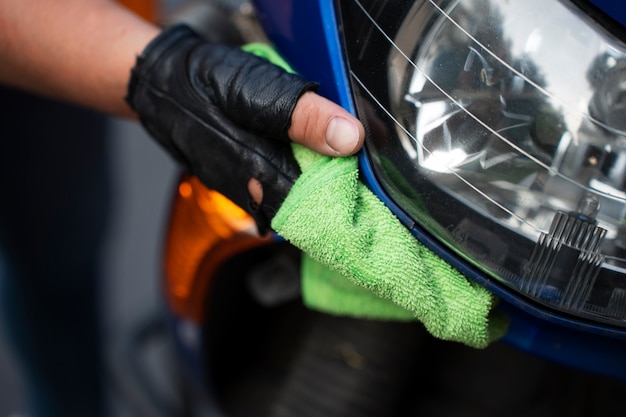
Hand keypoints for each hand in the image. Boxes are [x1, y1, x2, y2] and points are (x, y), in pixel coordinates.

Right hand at [126, 24, 362, 231]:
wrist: (160, 86)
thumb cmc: (204, 86)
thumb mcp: (256, 92)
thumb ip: (303, 117)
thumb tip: (350, 139)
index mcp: (260, 172)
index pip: (317, 207)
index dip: (350, 204)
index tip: (379, 201)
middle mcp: (253, 192)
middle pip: (307, 212)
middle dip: (338, 206)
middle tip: (370, 198)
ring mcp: (245, 190)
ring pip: (292, 205)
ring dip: (320, 198)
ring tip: (350, 189)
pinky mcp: (241, 182)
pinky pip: (278, 194)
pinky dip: (299, 186)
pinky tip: (314, 174)